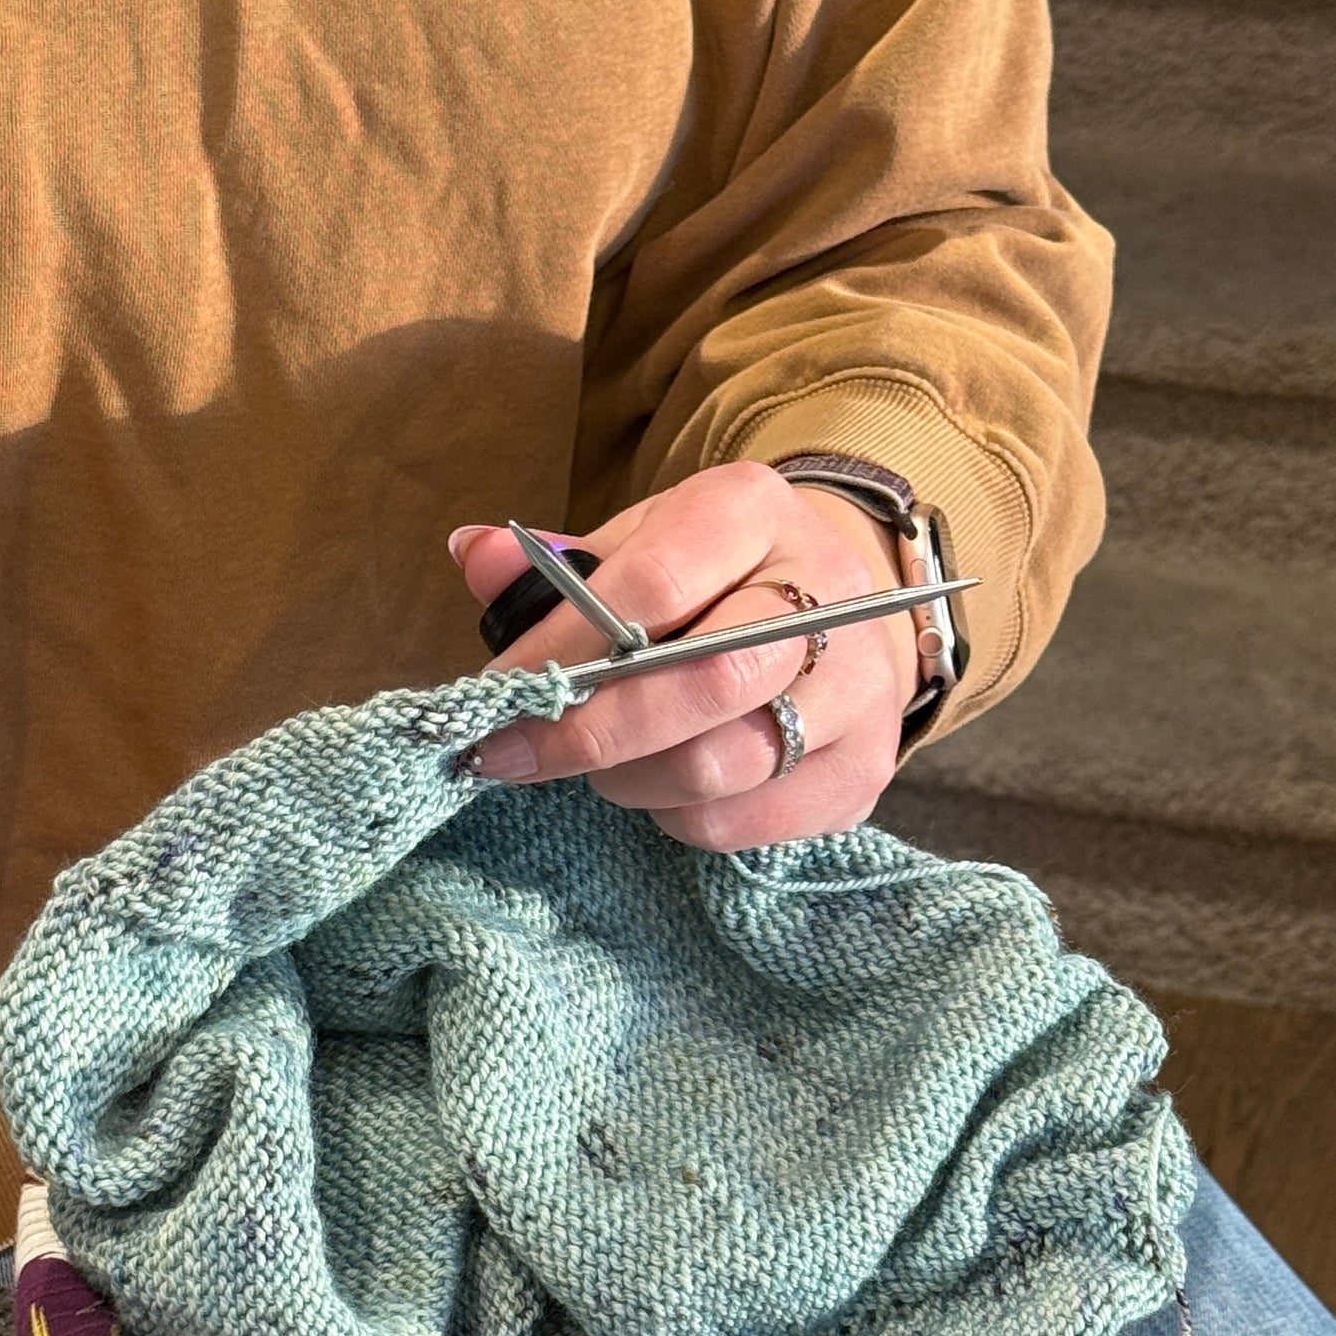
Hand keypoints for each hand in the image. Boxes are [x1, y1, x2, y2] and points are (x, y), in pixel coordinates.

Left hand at [452, 462, 917, 847]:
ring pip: (721, 765)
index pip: (651, 586)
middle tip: (517, 755)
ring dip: (631, 780)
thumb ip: (551, 564)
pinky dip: (677, 816)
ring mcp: (859, 692)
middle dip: (591, 732)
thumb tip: (473, 556)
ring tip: (603, 762)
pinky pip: (739, 823)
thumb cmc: (708, 582)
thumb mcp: (635, 546)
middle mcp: (828, 595)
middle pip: (705, 682)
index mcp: (753, 513)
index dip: (561, 649)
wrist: (836, 615)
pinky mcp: (863, 773)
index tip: (496, 690)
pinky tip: (663, 785)